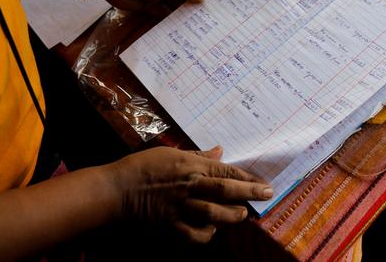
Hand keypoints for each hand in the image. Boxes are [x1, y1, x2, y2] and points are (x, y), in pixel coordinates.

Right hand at [108, 146, 272, 242]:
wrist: (118, 189)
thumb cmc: (144, 166)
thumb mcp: (172, 152)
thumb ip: (199, 155)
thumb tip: (220, 150)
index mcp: (191, 166)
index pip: (226, 171)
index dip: (248, 177)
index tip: (264, 182)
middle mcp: (189, 186)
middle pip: (225, 190)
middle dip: (249, 193)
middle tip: (266, 195)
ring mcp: (180, 207)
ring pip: (213, 213)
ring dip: (232, 215)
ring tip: (241, 214)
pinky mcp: (170, 225)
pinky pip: (194, 234)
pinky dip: (206, 235)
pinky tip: (212, 231)